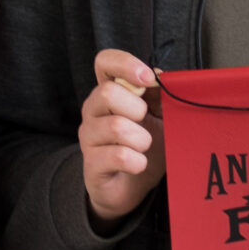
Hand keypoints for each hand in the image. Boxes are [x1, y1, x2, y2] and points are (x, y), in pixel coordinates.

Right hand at [79, 49, 162, 223]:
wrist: (131, 187)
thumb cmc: (144, 145)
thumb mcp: (160, 116)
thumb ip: (160, 94)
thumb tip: (159, 75)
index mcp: (109, 91)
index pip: (104, 62)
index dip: (125, 64)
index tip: (148, 78)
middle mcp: (93, 110)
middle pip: (107, 93)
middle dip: (137, 108)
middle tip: (145, 121)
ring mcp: (88, 137)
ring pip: (115, 126)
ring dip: (142, 139)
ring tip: (145, 146)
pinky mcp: (91, 164)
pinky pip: (118, 156)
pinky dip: (138, 161)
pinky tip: (139, 164)